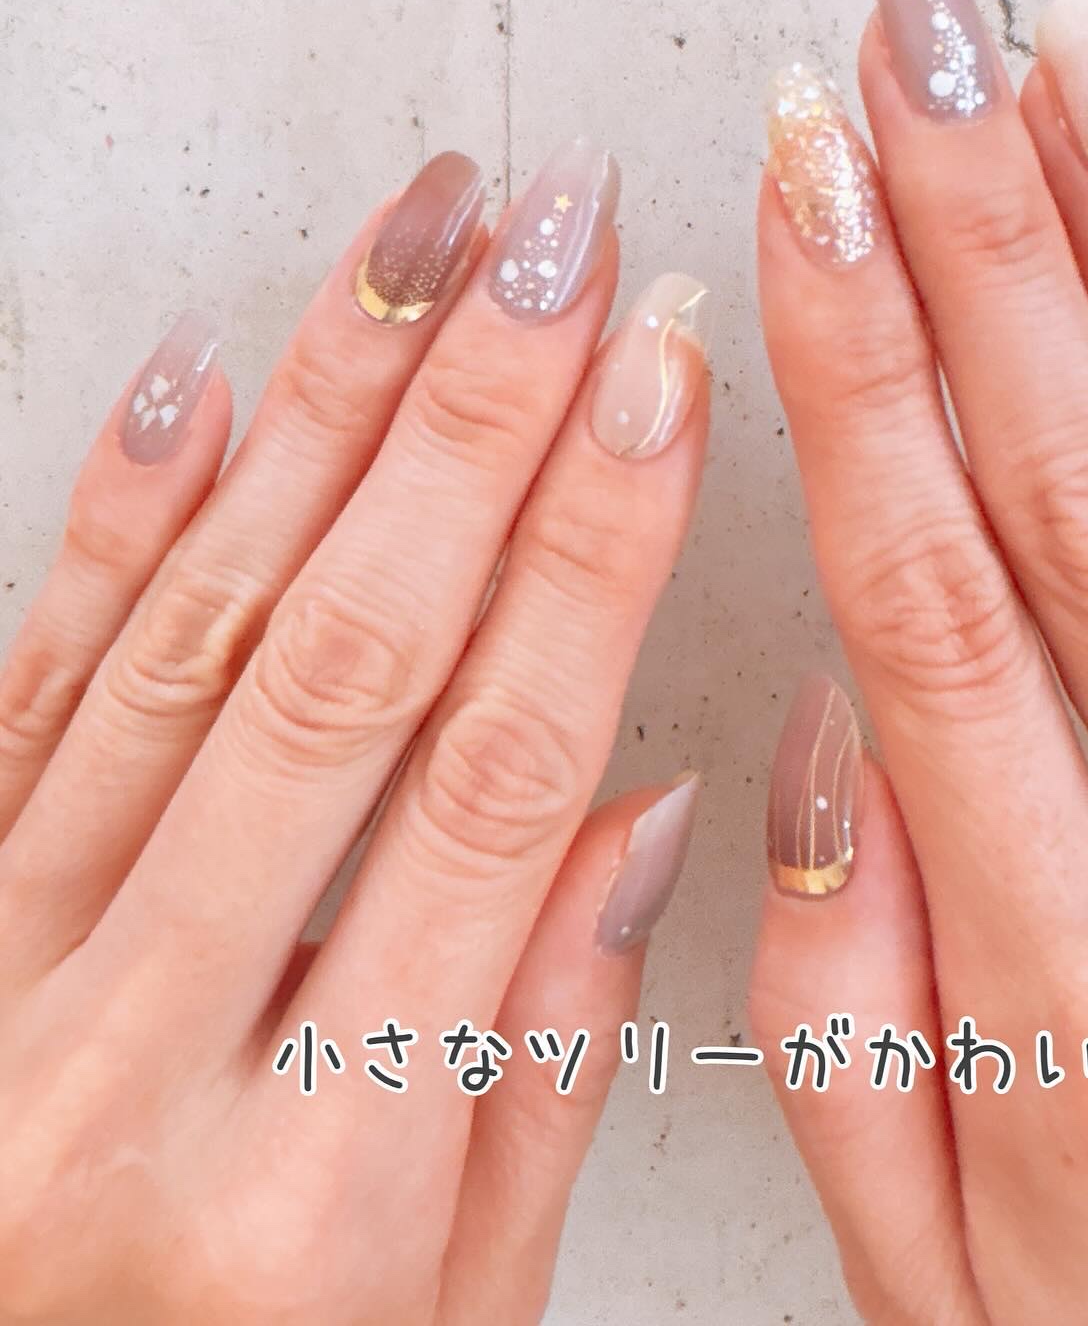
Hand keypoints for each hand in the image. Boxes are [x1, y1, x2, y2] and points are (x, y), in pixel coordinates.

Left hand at [0, 143, 708, 1323]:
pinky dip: (120, 523)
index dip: (594, 555)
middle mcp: (130, 1064)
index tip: (660, 390)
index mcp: (310, 1194)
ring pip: (189, 640)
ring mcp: (1, 984)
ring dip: (321, 417)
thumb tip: (640, 812)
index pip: (493, 785)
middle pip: (344, 667)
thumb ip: (537, 1068)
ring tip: (421, 253)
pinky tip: (201, 388)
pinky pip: (24, 693)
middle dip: (472, 423)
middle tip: (557, 253)